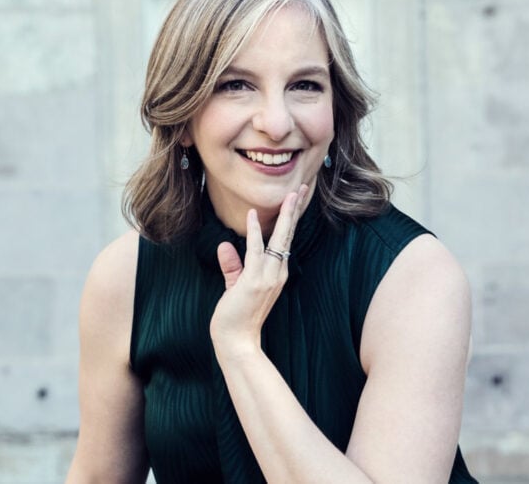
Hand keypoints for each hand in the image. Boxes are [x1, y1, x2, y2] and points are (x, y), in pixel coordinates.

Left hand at [210, 184, 307, 356]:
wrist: (237, 341)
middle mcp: (277, 272)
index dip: (289, 219)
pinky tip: (253, 215)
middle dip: (295, 210)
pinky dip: (255, 232)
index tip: (294, 198)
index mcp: (276, 273)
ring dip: (285, 215)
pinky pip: (256, 251)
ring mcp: (268, 276)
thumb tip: (226, 245)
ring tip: (291, 193)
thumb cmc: (236, 316)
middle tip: (302, 187)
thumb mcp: (235, 286)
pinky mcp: (255, 280)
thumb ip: (232, 265)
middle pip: (288, 235)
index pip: (284, 240)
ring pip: (279, 239)